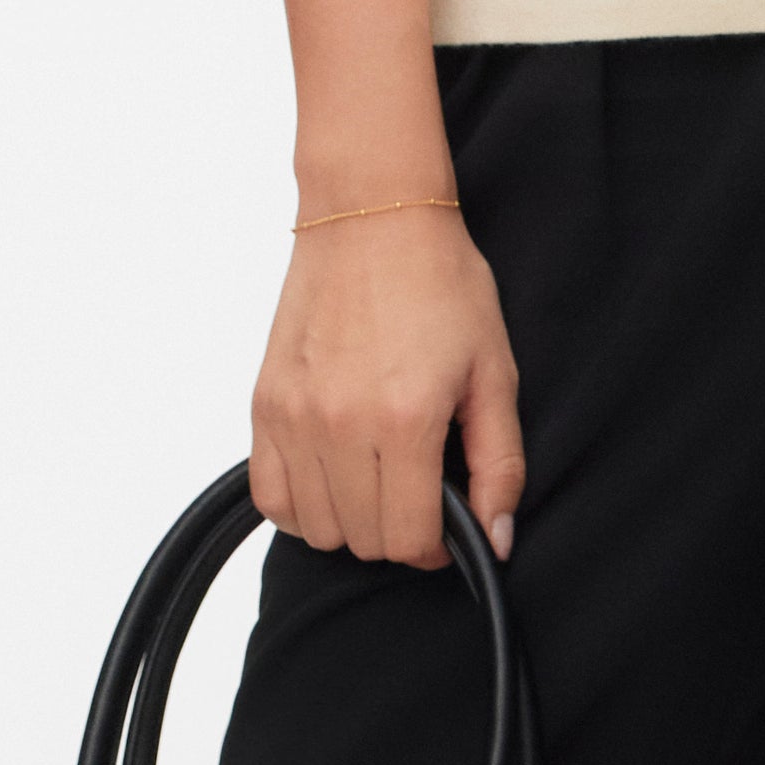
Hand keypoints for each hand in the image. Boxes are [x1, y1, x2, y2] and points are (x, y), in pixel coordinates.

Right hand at [252, 206, 522, 570]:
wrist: (372, 216)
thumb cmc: (441, 284)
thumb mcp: (495, 371)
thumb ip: (500, 463)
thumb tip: (495, 540)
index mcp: (403, 420)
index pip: (407, 538)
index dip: (435, 548)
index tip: (446, 526)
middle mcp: (338, 424)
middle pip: (361, 540)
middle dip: (397, 535)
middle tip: (418, 498)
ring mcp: (293, 415)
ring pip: (315, 528)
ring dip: (351, 523)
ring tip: (378, 482)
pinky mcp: (264, 402)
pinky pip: (269, 495)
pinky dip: (301, 506)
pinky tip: (333, 479)